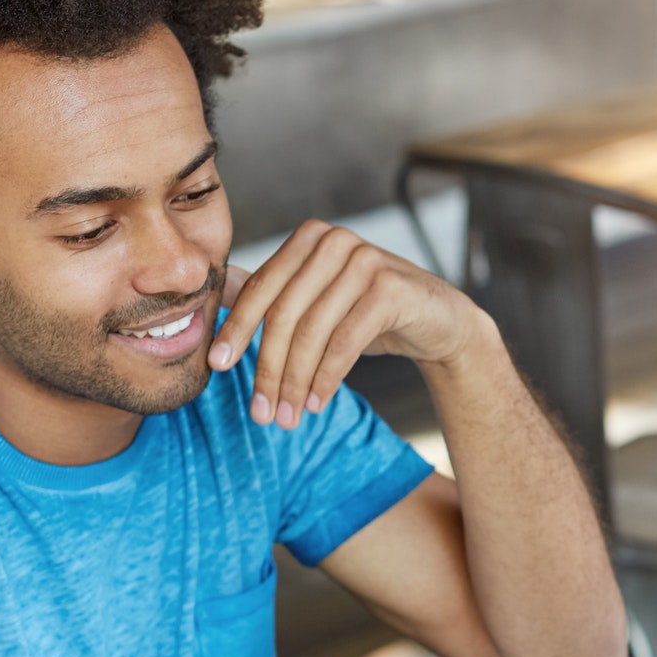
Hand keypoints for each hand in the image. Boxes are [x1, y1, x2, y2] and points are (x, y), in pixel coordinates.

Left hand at [209, 220, 495, 429]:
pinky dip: (326, 379)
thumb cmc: (371, 313)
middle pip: (284, 314)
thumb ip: (272, 293)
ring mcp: (365, 261)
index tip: (217, 367)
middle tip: (260, 413)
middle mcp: (334, 242)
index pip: (261, 287)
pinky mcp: (391, 288)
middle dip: (267, 369)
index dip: (236, 329)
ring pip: (312, 332)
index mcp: (309, 238)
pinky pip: (345, 342)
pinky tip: (316, 404)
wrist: (440, 323)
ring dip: (295, 383)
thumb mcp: (318, 302)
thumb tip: (216, 294)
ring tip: (288, 418)